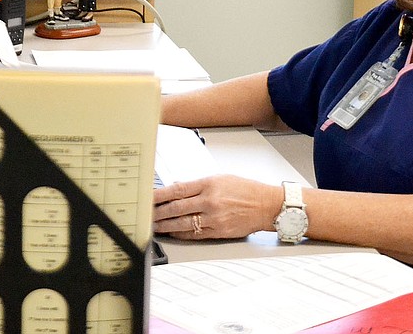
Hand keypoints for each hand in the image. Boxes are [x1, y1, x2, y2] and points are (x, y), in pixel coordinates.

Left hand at [153, 175, 281, 239]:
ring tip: (155, 225)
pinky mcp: (218, 231)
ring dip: (166, 225)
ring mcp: (213, 218)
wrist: (266, 206)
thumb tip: (179, 187)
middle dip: (158, 212)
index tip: (148, 197)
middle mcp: (210, 201)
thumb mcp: (222, 178)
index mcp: (209, 184)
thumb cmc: (246, 190)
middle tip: (146, 214)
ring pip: (183, 223)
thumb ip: (198, 184)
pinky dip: (181, 234)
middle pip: (176, 208)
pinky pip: (194, 234)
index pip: (177, 189)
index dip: (160, 195)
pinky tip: (172, 233)